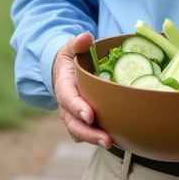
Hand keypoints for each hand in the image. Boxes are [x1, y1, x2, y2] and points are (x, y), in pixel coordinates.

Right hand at [52, 31, 112, 147]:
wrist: (64, 70)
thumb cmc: (71, 57)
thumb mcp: (71, 47)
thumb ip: (77, 42)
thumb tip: (86, 36)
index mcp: (63, 86)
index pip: (68, 99)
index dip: (77, 108)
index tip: (90, 115)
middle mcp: (67, 105)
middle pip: (73, 124)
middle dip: (89, 134)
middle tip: (107, 140)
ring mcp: (74, 115)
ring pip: (80, 132)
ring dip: (95, 139)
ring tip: (112, 143)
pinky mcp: (83, 120)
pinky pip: (88, 132)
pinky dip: (98, 138)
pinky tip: (115, 140)